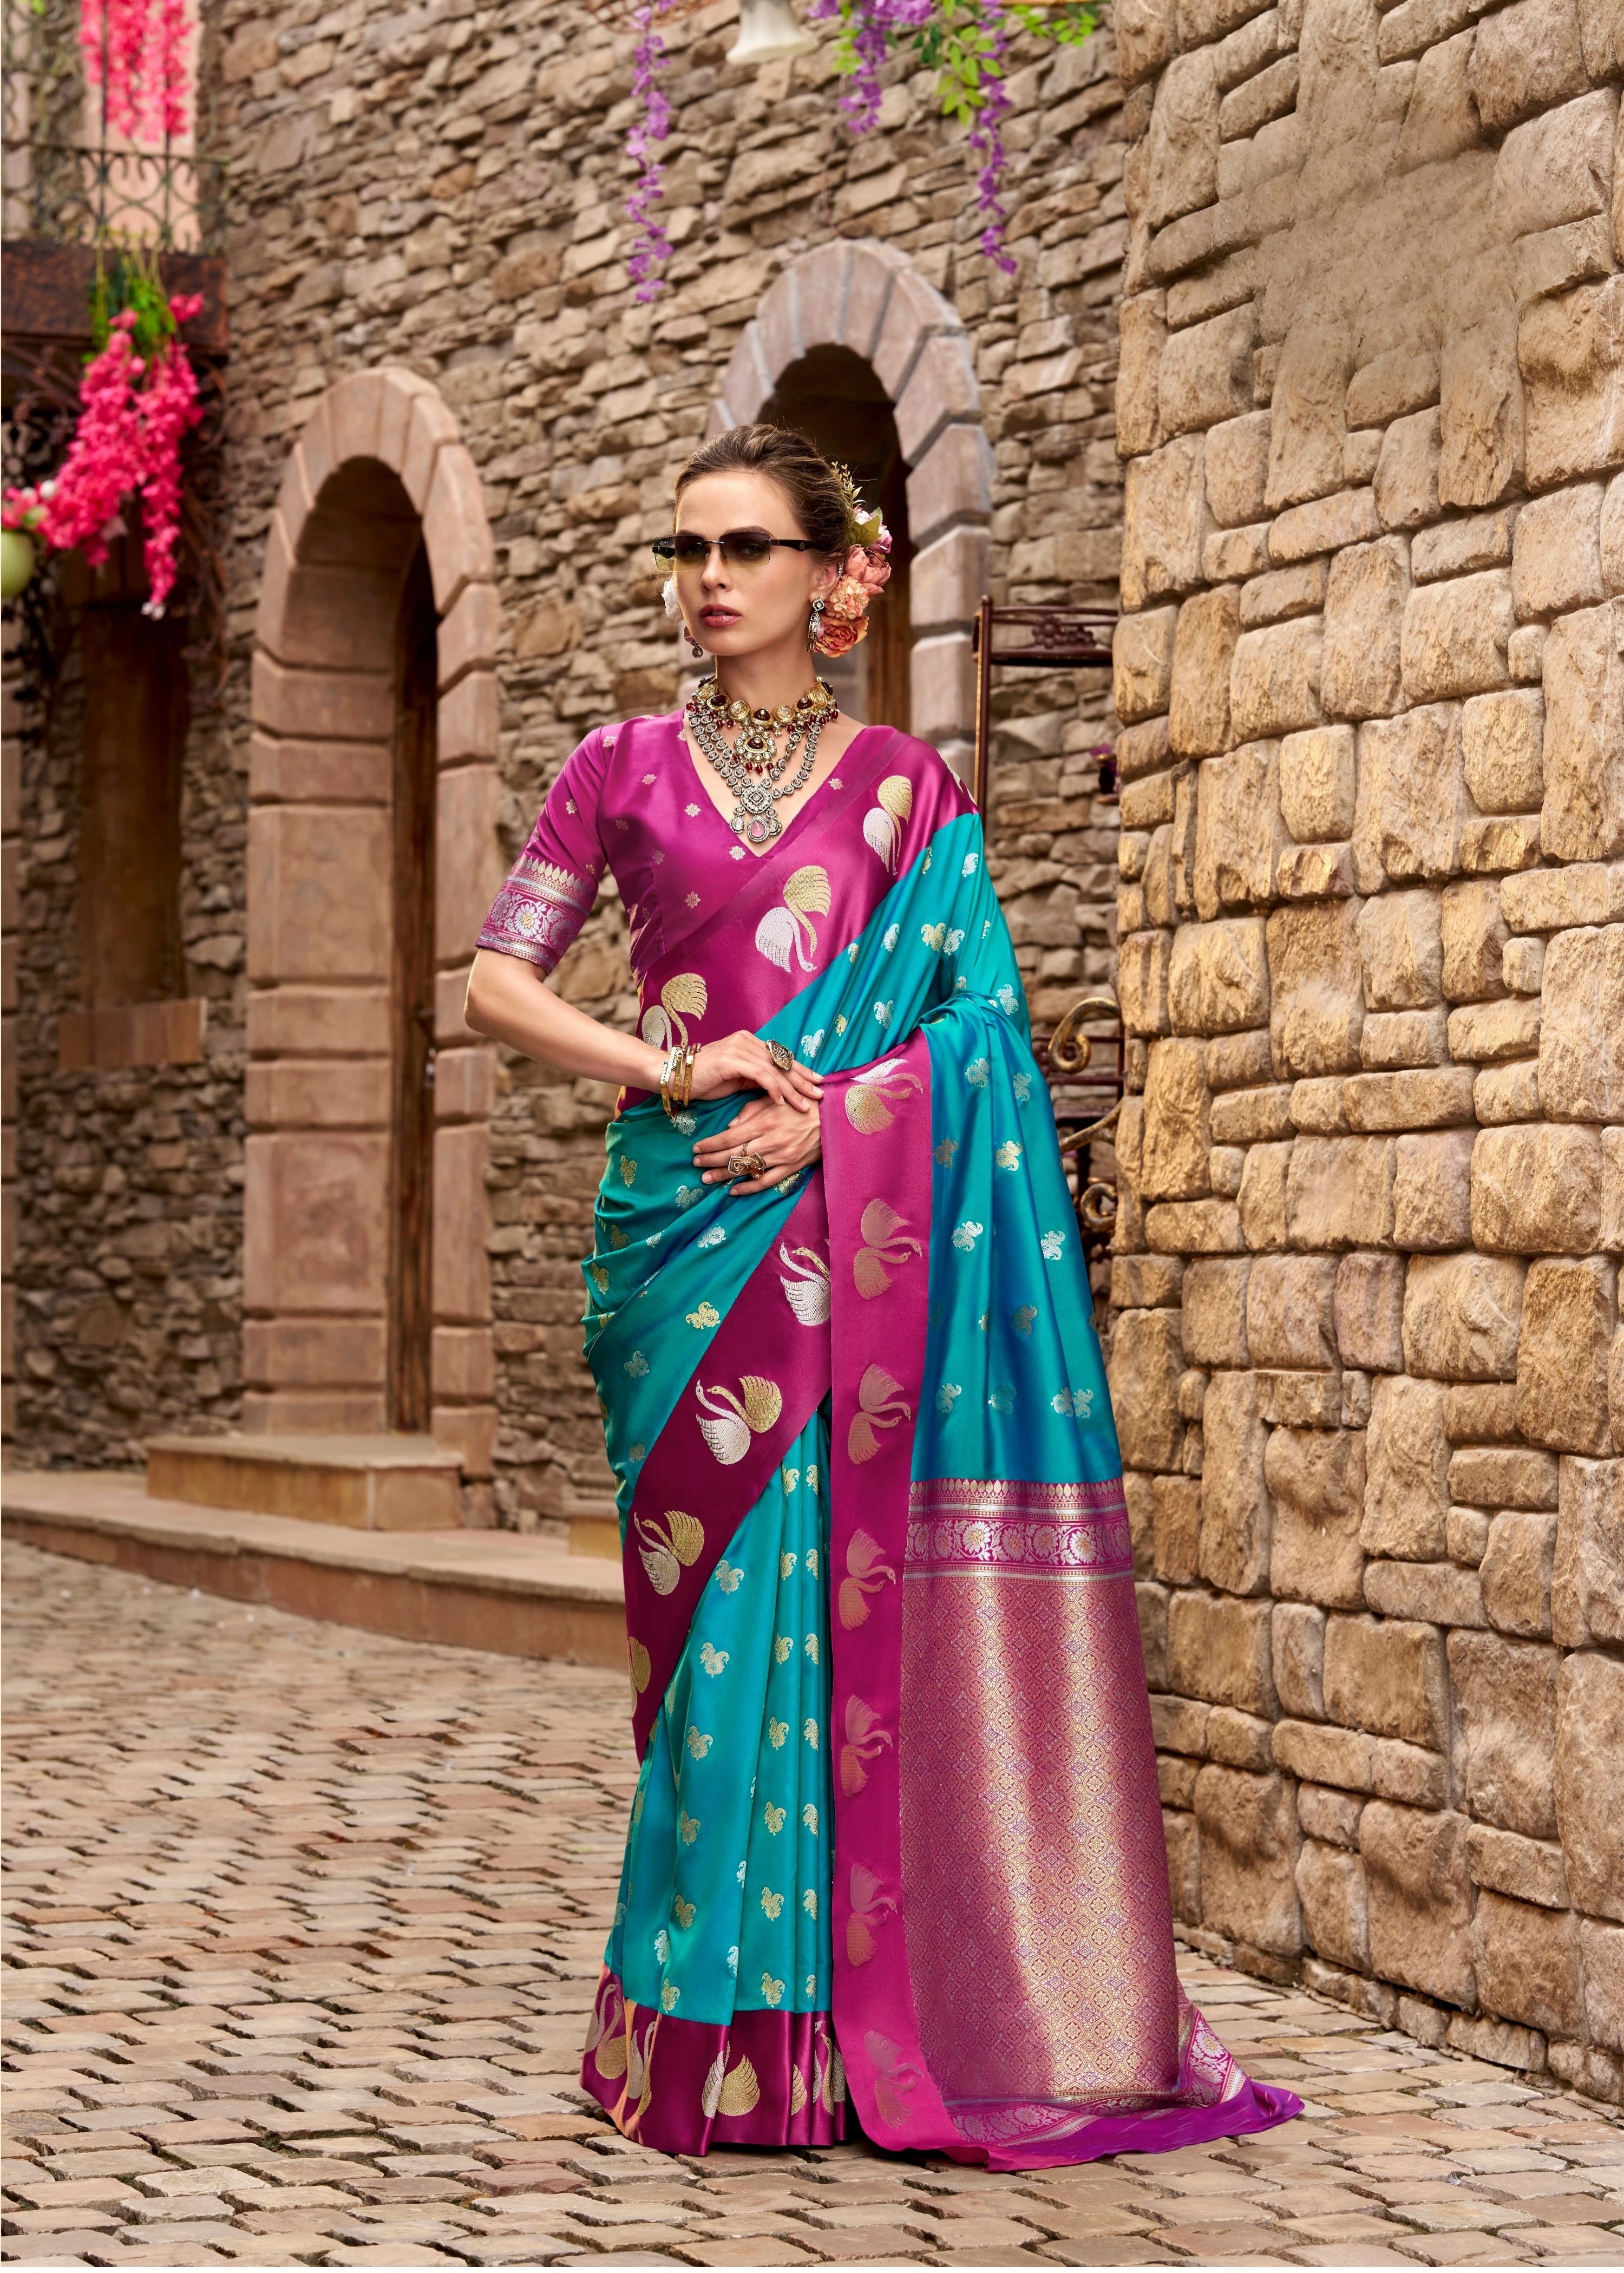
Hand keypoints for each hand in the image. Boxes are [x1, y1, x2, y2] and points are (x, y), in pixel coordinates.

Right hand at [687, 1029, 822, 1114]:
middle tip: (820, 1092)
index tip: (816, 1082)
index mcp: (748, 1041)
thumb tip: (779, 1087)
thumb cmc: (705, 1080)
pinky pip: (760, 1075)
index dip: (800, 1070)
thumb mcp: (737, 1079)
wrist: (676, 1076)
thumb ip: (757, 1078)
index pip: (780, 1056)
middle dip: (803, 1079)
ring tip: (805, 1104)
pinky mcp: (732, 1059)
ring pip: (774, 1070)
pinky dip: (773, 1089)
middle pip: (781, 1061)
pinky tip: (782, 1101)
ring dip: (792, 1089)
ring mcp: (739, 1048)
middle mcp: (746, 1040)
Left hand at [693, 1093, 822, 1197]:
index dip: (710, 1144)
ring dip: (724, 1175)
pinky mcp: (792, 1167)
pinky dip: (749, 1187)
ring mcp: (781, 1157)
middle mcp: (771, 1141)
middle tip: (696, 1165)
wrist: (835, 1118)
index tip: (696, 1148)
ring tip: (707, 1179)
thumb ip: (750, 1111)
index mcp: (765, 1121)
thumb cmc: (802, 1104)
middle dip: (711, 1160)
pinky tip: (733, 1190)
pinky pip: (766, 1182)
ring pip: (747, 1169)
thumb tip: (729, 1127)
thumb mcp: (775, 1100)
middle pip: (734, 1154)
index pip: (729, 1137)